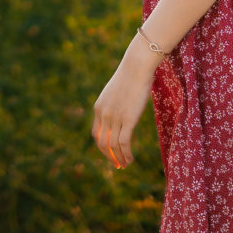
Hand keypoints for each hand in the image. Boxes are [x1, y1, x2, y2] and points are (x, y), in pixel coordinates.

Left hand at [91, 37, 159, 169]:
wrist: (136, 67)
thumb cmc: (130, 76)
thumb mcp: (116, 92)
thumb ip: (114, 104)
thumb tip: (120, 111)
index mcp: (98, 108)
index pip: (96, 134)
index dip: (102, 147)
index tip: (110, 154)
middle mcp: (104, 114)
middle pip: (102, 143)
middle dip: (109, 156)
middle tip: (117, 165)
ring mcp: (115, 117)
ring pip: (113, 146)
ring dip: (119, 158)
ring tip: (125, 164)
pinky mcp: (128, 119)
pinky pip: (124, 143)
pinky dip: (126, 155)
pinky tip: (131, 159)